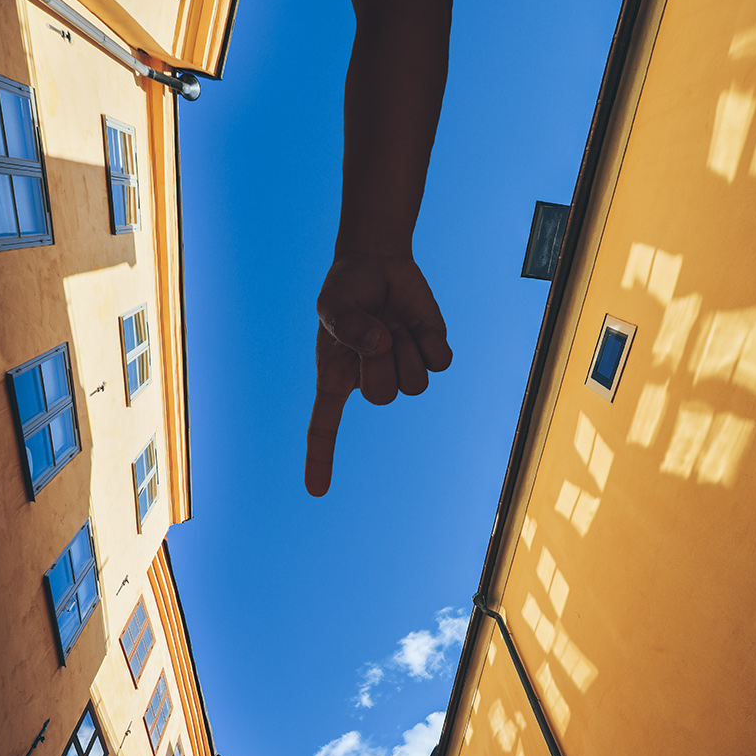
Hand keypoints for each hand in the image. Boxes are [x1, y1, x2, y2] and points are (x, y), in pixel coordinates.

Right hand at [305, 254, 451, 495]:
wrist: (378, 264)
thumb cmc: (347, 289)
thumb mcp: (332, 303)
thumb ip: (346, 324)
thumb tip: (378, 344)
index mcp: (337, 379)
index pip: (323, 427)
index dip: (320, 459)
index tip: (315, 491)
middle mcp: (369, 383)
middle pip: (383, 397)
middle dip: (381, 359)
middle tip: (375, 328)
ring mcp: (402, 372)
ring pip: (416, 384)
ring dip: (406, 346)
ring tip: (394, 321)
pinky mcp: (431, 356)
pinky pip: (440, 363)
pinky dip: (429, 338)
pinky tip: (415, 322)